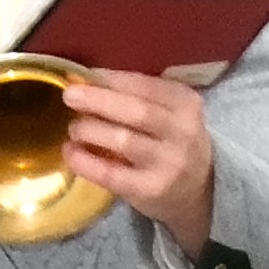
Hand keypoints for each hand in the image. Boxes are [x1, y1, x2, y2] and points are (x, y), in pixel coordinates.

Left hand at [60, 65, 215, 251]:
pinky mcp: (151, 190)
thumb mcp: (170, 113)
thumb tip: (88, 80)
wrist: (199, 191)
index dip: (112, 80)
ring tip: (74, 128)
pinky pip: (112, 174)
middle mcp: (183, 133)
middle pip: (138, 112)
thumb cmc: (173, 142)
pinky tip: (71, 152)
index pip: (146, 86)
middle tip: (69, 96)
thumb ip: (138, 96)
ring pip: (124, 141)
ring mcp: (169, 163)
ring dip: (91, 130)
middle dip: (99, 101)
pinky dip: (86, 162)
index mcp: (187, 105)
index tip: (86, 76)